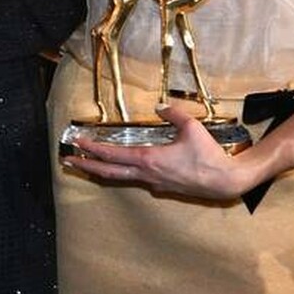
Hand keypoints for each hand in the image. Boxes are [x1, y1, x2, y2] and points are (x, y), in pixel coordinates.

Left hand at [61, 104, 263, 200]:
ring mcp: (154, 184)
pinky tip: (123, 169)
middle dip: (85, 166)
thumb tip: (160, 105)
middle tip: (67, 161)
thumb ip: (174, 113)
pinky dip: (123, 174)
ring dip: (102, 171)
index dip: (92, 148)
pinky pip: (137, 180)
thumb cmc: (209, 156)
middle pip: (108, 172)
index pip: (112, 154)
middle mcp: (146, 174)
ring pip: (121, 178)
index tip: (77, 143)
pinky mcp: (163, 188)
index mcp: (148, 159)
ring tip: (87, 166)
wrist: (226, 182)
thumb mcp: (192, 127)